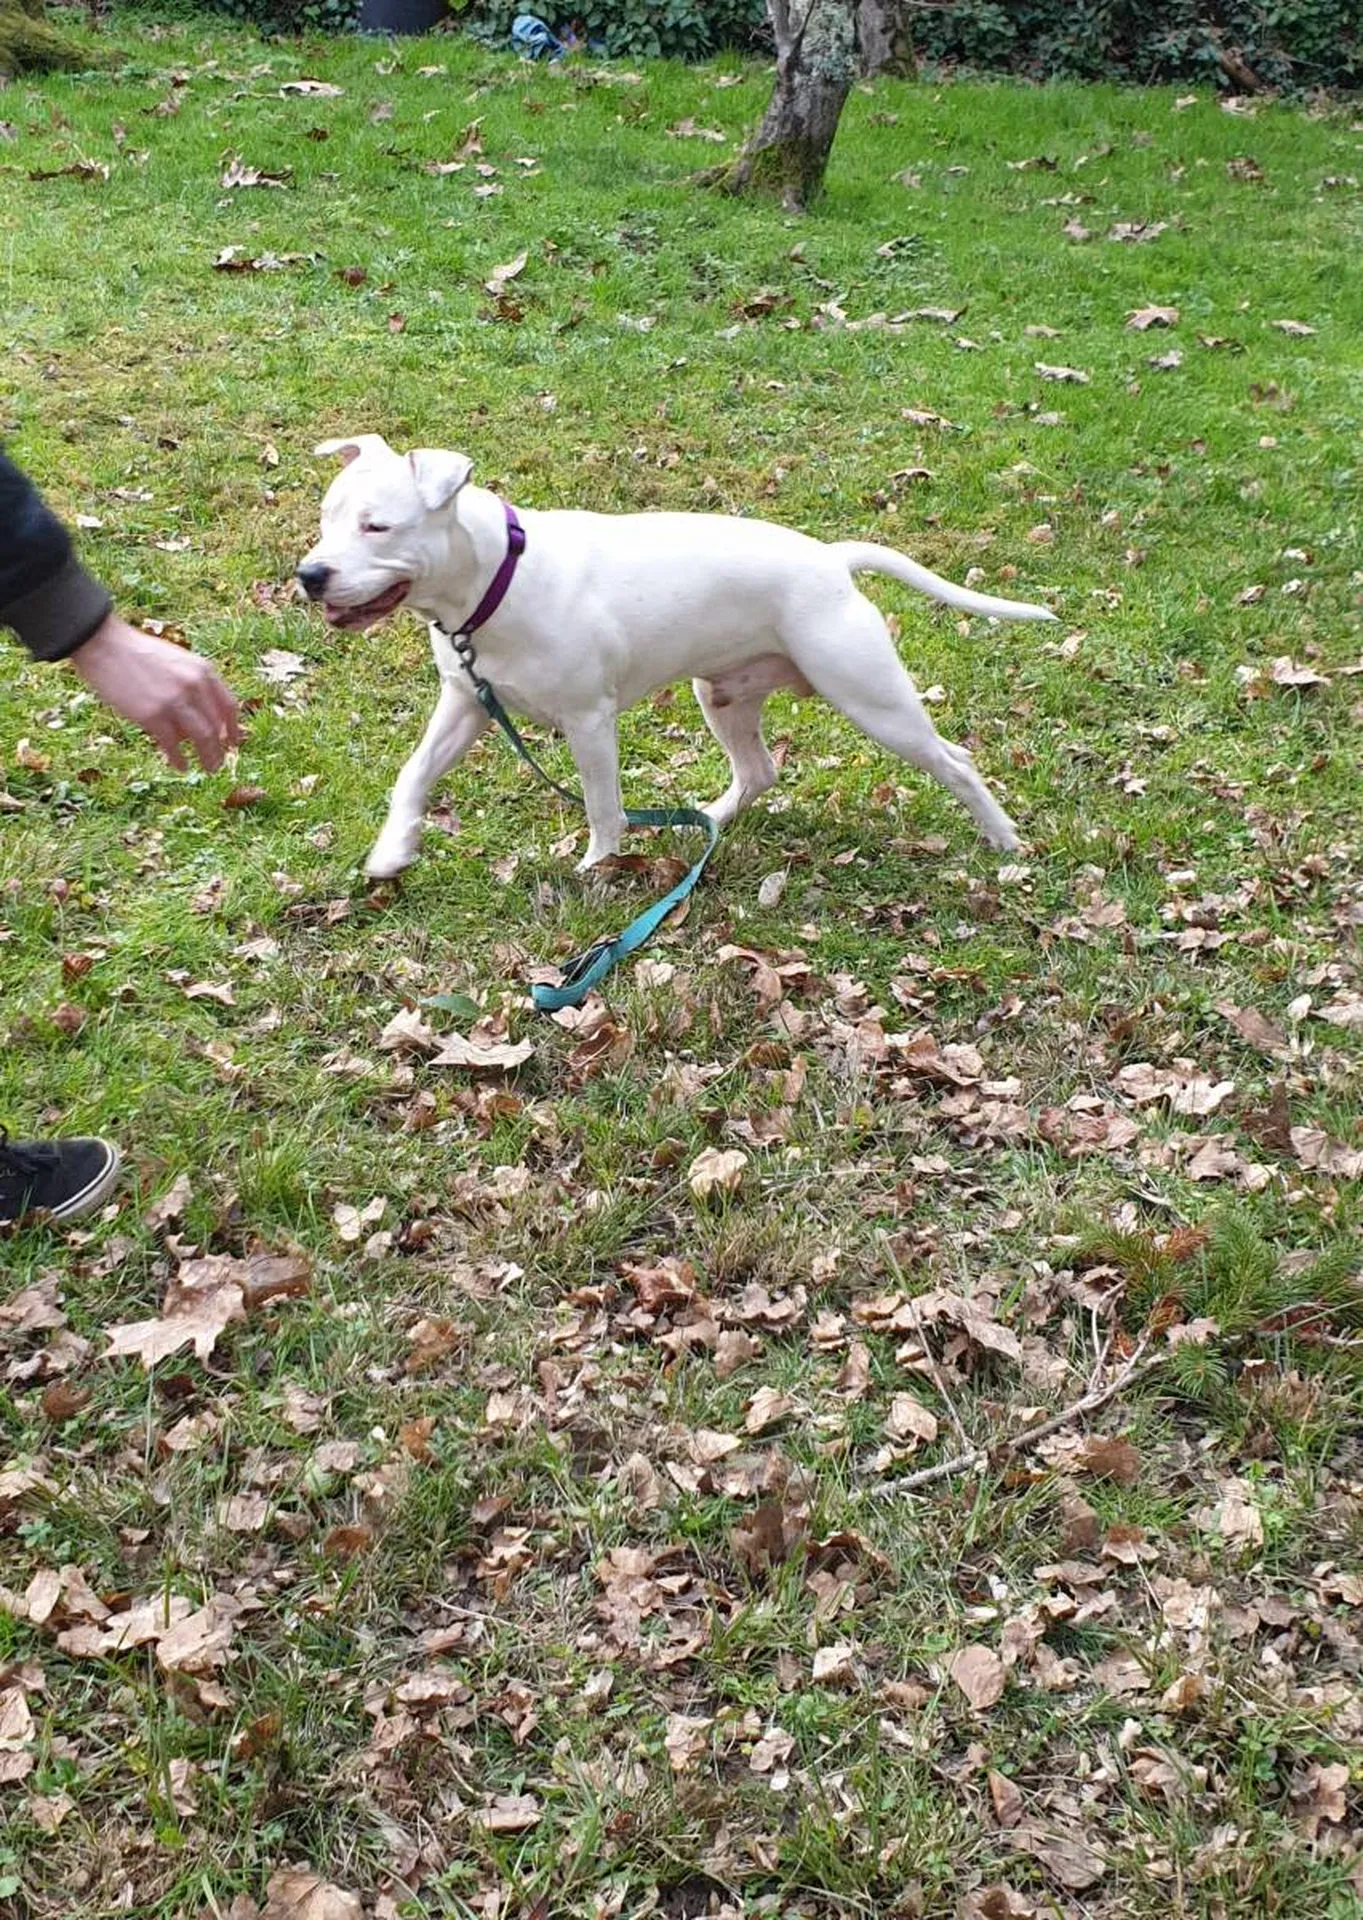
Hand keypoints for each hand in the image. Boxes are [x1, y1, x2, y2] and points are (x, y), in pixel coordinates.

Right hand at [70, 614, 240, 771]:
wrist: (105, 644)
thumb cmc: (137, 653)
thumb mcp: (176, 662)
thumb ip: (193, 685)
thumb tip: (200, 721)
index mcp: (202, 670)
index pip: (229, 706)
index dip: (234, 728)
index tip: (234, 743)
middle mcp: (194, 686)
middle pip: (217, 727)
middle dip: (220, 749)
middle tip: (218, 763)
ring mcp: (175, 701)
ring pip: (203, 738)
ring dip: (208, 757)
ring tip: (209, 768)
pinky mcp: (153, 715)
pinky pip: (173, 745)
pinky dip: (179, 759)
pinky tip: (180, 766)